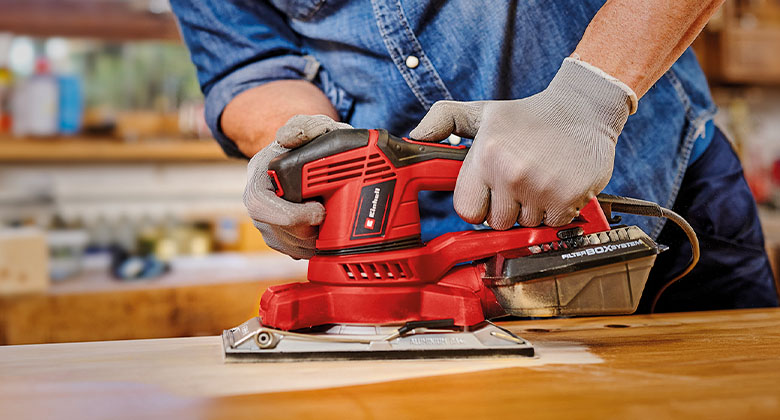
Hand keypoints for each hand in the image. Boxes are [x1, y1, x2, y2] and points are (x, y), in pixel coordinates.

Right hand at [244, 115, 351, 258]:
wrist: (308, 158)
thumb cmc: (310, 143)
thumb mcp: (312, 127)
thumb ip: (304, 126)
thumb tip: (287, 138)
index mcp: (259, 176)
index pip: (260, 205)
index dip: (291, 214)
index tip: (319, 210)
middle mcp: (258, 203)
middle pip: (277, 232)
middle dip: (308, 232)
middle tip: (330, 218)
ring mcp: (267, 223)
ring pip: (289, 247)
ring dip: (314, 240)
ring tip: (331, 222)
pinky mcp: (280, 238)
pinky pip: (296, 252)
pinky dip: (314, 246)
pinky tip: (325, 231)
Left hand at [410, 57, 636, 228]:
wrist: (584, 109)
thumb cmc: (529, 115)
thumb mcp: (483, 112)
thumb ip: (444, 120)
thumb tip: (415, 137)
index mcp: (486, 156)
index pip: (467, 210)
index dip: (478, 205)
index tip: (489, 194)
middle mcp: (511, 173)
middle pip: (497, 222)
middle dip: (507, 208)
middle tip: (519, 183)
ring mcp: (541, 188)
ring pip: (526, 225)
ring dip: (533, 209)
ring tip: (539, 179)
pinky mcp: (568, 198)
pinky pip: (553, 224)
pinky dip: (557, 211)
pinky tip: (557, 184)